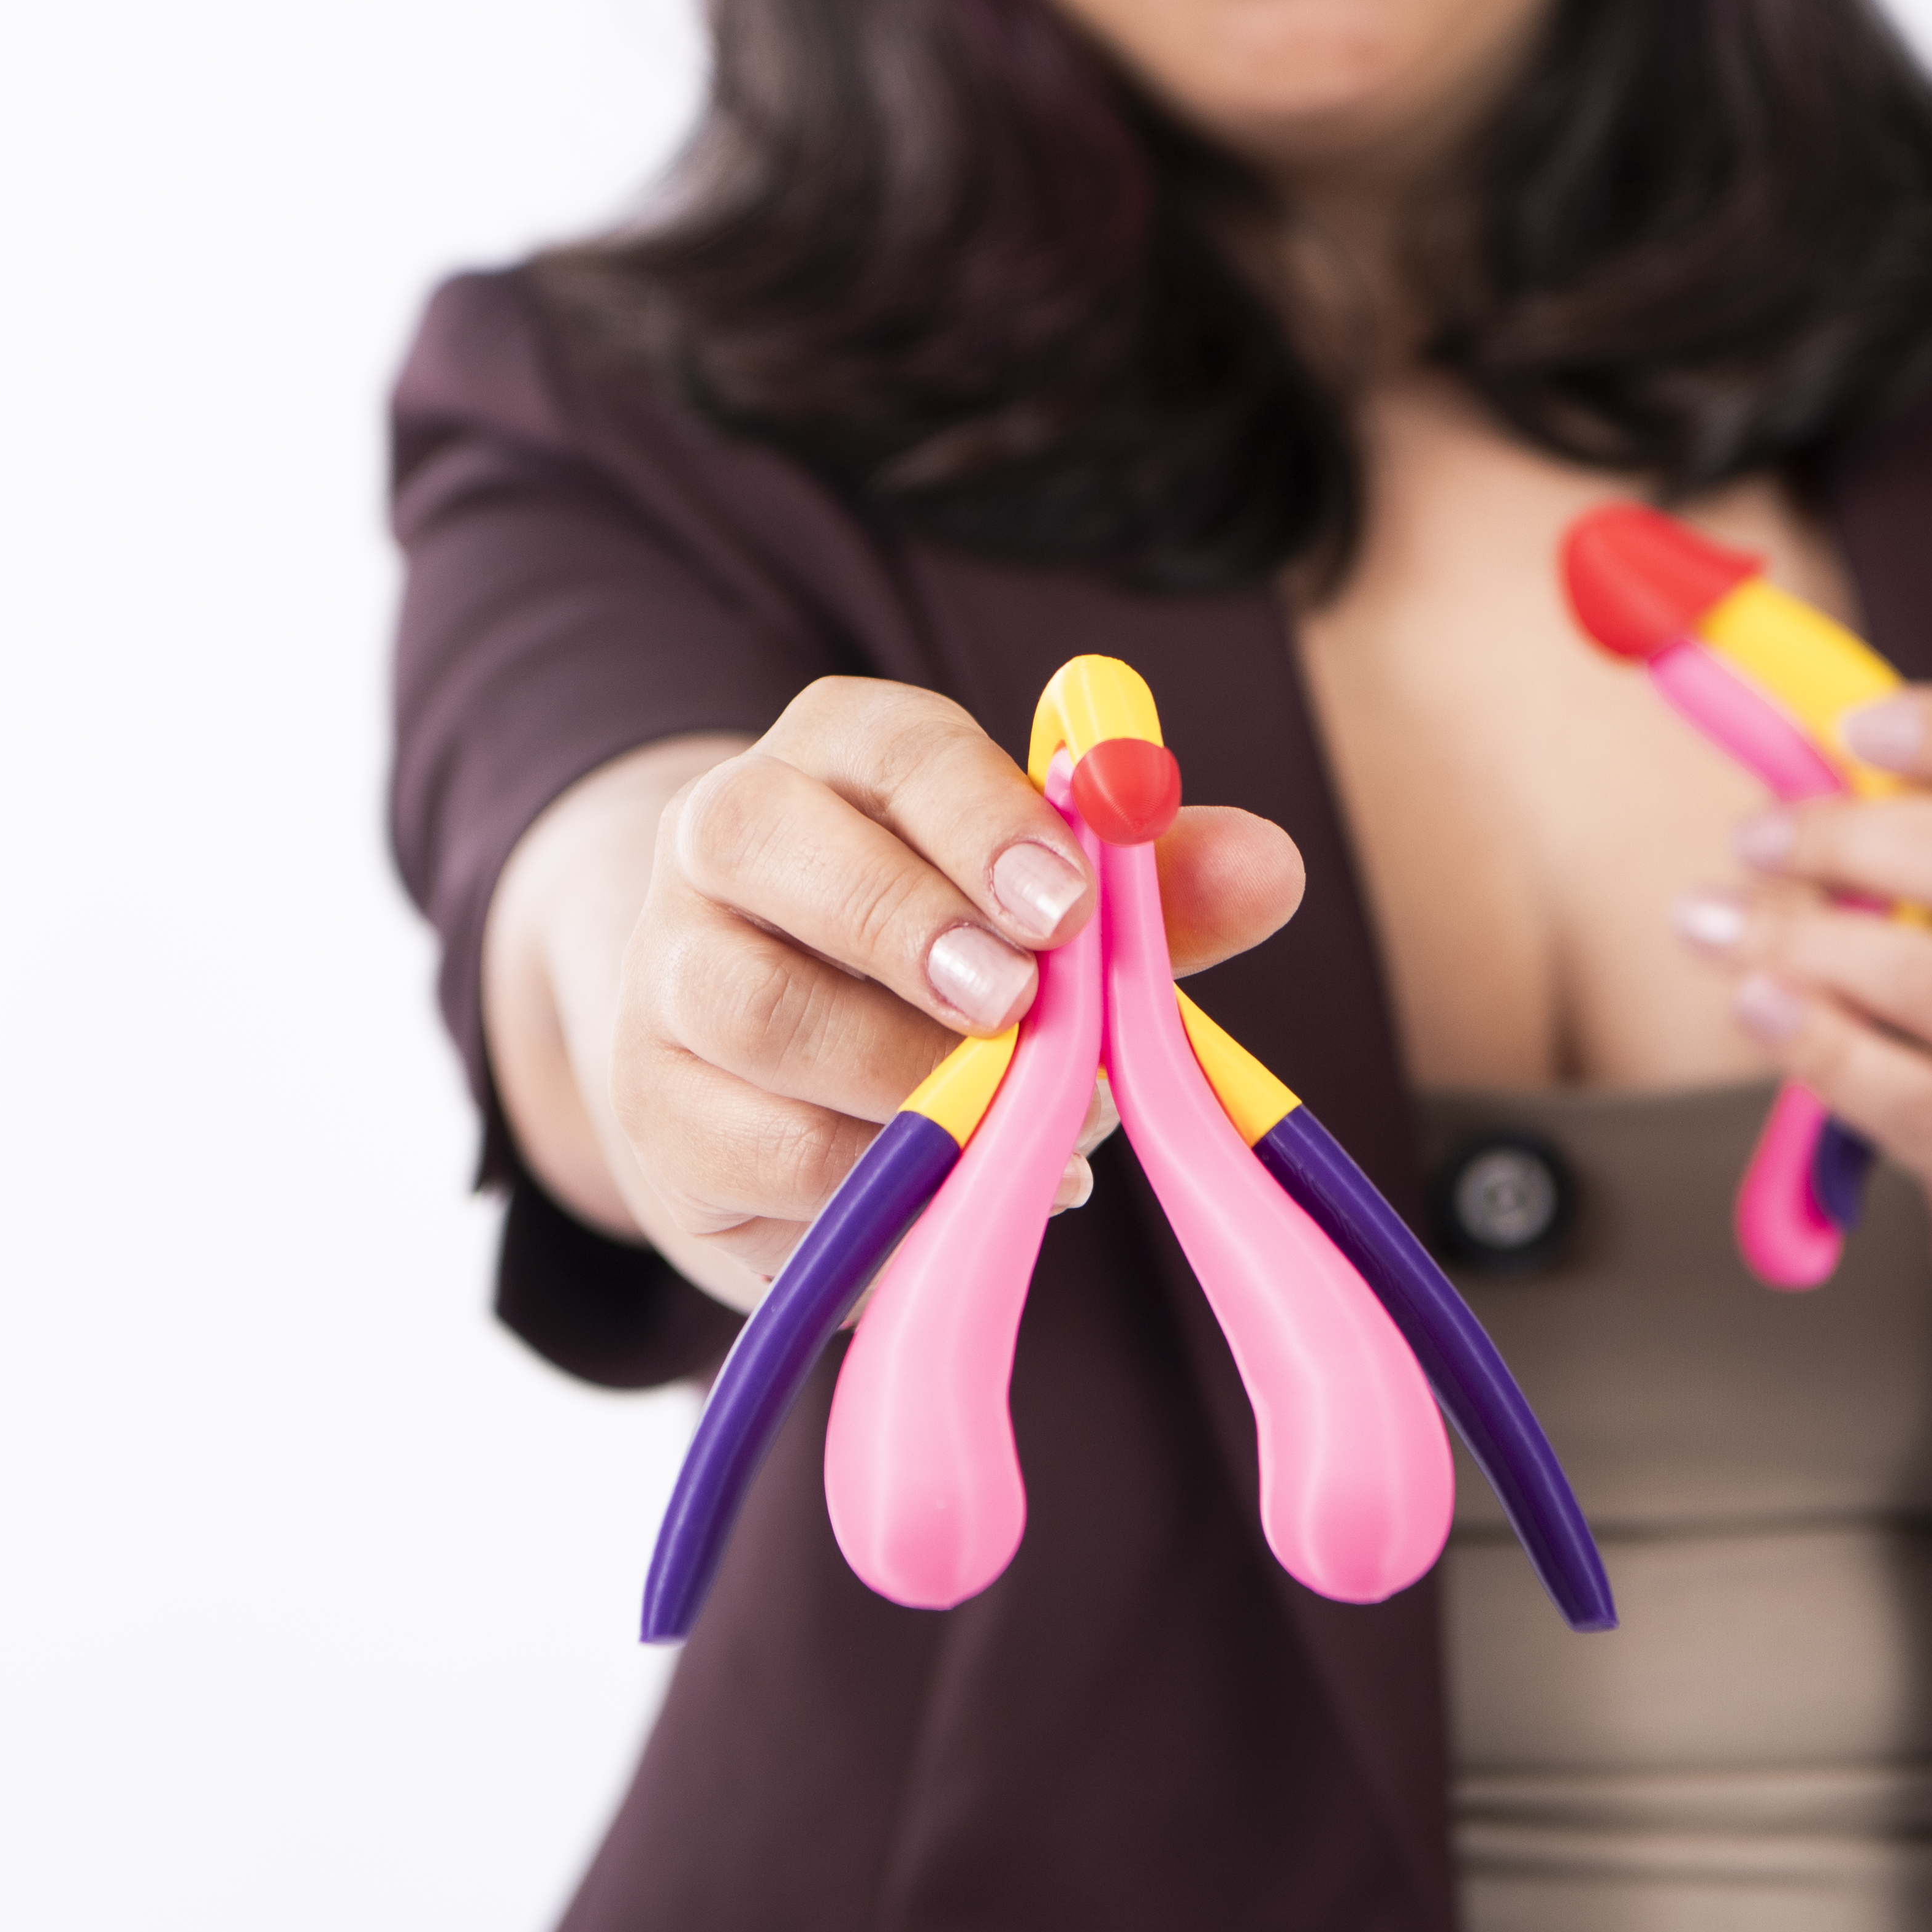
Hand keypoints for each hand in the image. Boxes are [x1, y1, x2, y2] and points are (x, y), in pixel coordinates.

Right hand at [604, 678, 1302, 1308]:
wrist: (764, 1071)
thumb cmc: (940, 963)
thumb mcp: (1045, 912)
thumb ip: (1150, 891)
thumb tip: (1274, 869)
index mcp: (824, 759)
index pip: (883, 742)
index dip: (976, 813)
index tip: (1067, 901)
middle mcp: (714, 844)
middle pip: (760, 839)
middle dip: (901, 919)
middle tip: (1016, 1004)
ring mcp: (663, 978)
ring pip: (748, 1004)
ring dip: (894, 1067)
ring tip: (1019, 1116)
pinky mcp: (657, 1115)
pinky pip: (747, 1146)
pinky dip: (866, 1177)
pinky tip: (960, 1189)